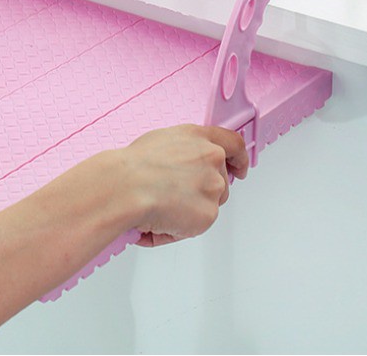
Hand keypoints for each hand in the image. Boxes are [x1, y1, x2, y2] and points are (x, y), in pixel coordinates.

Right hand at [115, 124, 248, 246]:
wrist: (127, 186)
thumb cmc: (134, 165)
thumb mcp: (161, 140)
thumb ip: (184, 150)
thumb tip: (183, 165)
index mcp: (199, 138)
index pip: (233, 144)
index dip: (239, 158)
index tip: (239, 167)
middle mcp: (212, 159)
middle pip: (221, 180)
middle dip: (204, 190)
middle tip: (176, 195)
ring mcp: (213, 186)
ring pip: (210, 203)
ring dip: (192, 208)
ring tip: (161, 206)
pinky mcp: (209, 213)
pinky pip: (197, 225)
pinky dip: (179, 227)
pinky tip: (159, 219)